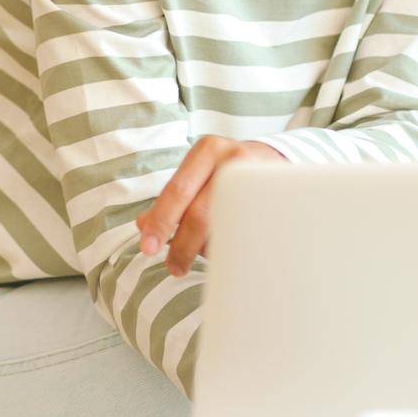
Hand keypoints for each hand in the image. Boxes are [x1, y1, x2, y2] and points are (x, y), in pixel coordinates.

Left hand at [136, 136, 286, 274]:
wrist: (272, 158)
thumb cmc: (224, 170)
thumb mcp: (195, 173)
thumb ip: (170, 197)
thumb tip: (142, 224)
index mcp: (208, 149)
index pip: (178, 190)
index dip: (161, 222)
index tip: (148, 248)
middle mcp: (233, 159)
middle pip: (201, 213)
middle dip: (182, 246)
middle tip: (173, 267)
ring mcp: (258, 180)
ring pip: (225, 227)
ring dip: (205, 249)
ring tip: (200, 255)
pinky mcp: (275, 199)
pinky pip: (247, 232)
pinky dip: (229, 248)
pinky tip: (224, 250)